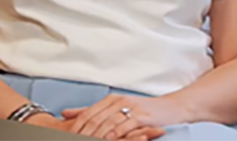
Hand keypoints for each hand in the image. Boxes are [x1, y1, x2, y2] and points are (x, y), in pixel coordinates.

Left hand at [25, 112, 164, 139]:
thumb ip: (91, 111)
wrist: (171, 108)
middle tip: (74, 139)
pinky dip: (116, 133)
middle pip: (95, 118)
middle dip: (83, 132)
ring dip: (97, 134)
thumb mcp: (116, 109)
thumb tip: (66, 114)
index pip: (88, 113)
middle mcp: (118, 101)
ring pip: (108, 122)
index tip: (67, 135)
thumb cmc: (143, 111)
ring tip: (88, 140)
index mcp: (110, 100)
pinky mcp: (141, 115)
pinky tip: (110, 139)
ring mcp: (130, 108)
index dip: (77, 126)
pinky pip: (126, 125)